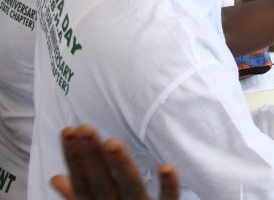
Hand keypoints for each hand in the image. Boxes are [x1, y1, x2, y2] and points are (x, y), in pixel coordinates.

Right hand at [50, 125, 178, 199]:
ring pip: (131, 189)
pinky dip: (167, 187)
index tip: (68, 131)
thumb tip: (58, 178)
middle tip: (84, 128)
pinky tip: (165, 167)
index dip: (74, 158)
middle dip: (91, 157)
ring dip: (121, 167)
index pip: (82, 183)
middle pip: (101, 185)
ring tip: (112, 142)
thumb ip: (78, 198)